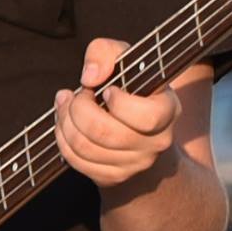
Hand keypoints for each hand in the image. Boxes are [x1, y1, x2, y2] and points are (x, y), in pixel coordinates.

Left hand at [55, 37, 180, 189]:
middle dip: (78, 109)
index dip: (118, 102)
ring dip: (65, 122)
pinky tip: (66, 124)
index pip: (146, 117)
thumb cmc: (130, 86)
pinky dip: (63, 139)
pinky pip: (77, 162)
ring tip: (66, 105)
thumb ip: (105, 52)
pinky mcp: (114, 177)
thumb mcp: (123, 58)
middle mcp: (157, 142)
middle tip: (75, 95)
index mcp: (169, 111)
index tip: (107, 90)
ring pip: (85, 148)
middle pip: (104, 133)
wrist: (137, 124)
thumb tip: (90, 77)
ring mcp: (136, 164)